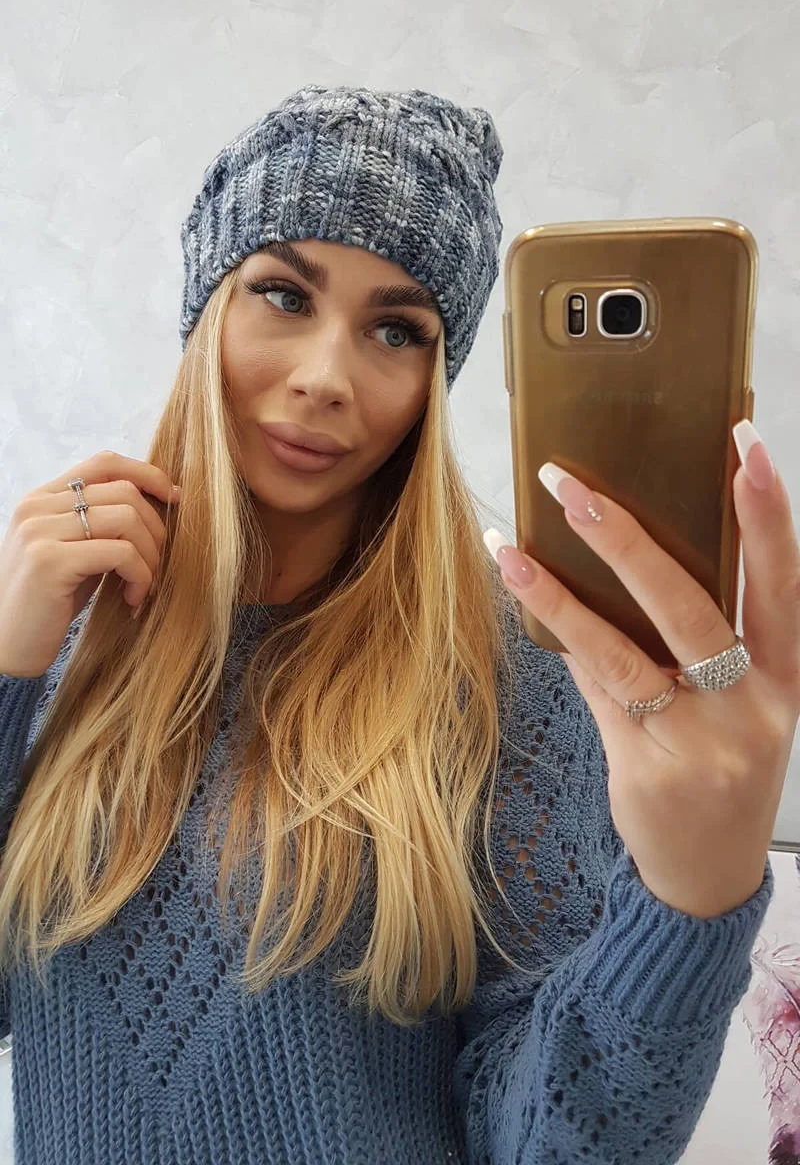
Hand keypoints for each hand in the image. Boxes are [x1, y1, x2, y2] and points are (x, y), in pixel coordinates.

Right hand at [0, 450, 180, 677]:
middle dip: (156, 528)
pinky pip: (121, 553)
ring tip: (144, 585)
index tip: (174, 498)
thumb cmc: (48, 603)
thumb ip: (102, 525)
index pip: (104, 463)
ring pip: (127, 518)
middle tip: (156, 564)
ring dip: (150, 556)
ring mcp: (41, 532)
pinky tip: (133, 598)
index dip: (148, 474)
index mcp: (42, 498)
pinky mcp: (51, 562)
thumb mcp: (76, 552)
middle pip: (124, 491)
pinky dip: (140, 576)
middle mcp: (38, 507)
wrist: (6, 647)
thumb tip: (160, 506)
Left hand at [487, 423, 799, 919]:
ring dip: (562, 590)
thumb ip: (696, 639)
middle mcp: (752, 708)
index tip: (745, 446)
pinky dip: (563, 638)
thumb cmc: (724, 769)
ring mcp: (699, 742)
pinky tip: (527, 595)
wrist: (710, 875)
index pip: (781, 582)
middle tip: (573, 487)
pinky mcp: (646, 766)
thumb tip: (627, 554)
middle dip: (627, 540)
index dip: (768, 514)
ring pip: (622, 646)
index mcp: (786, 680)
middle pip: (690, 605)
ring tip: (513, 545)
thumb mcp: (739, 706)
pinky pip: (596, 687)